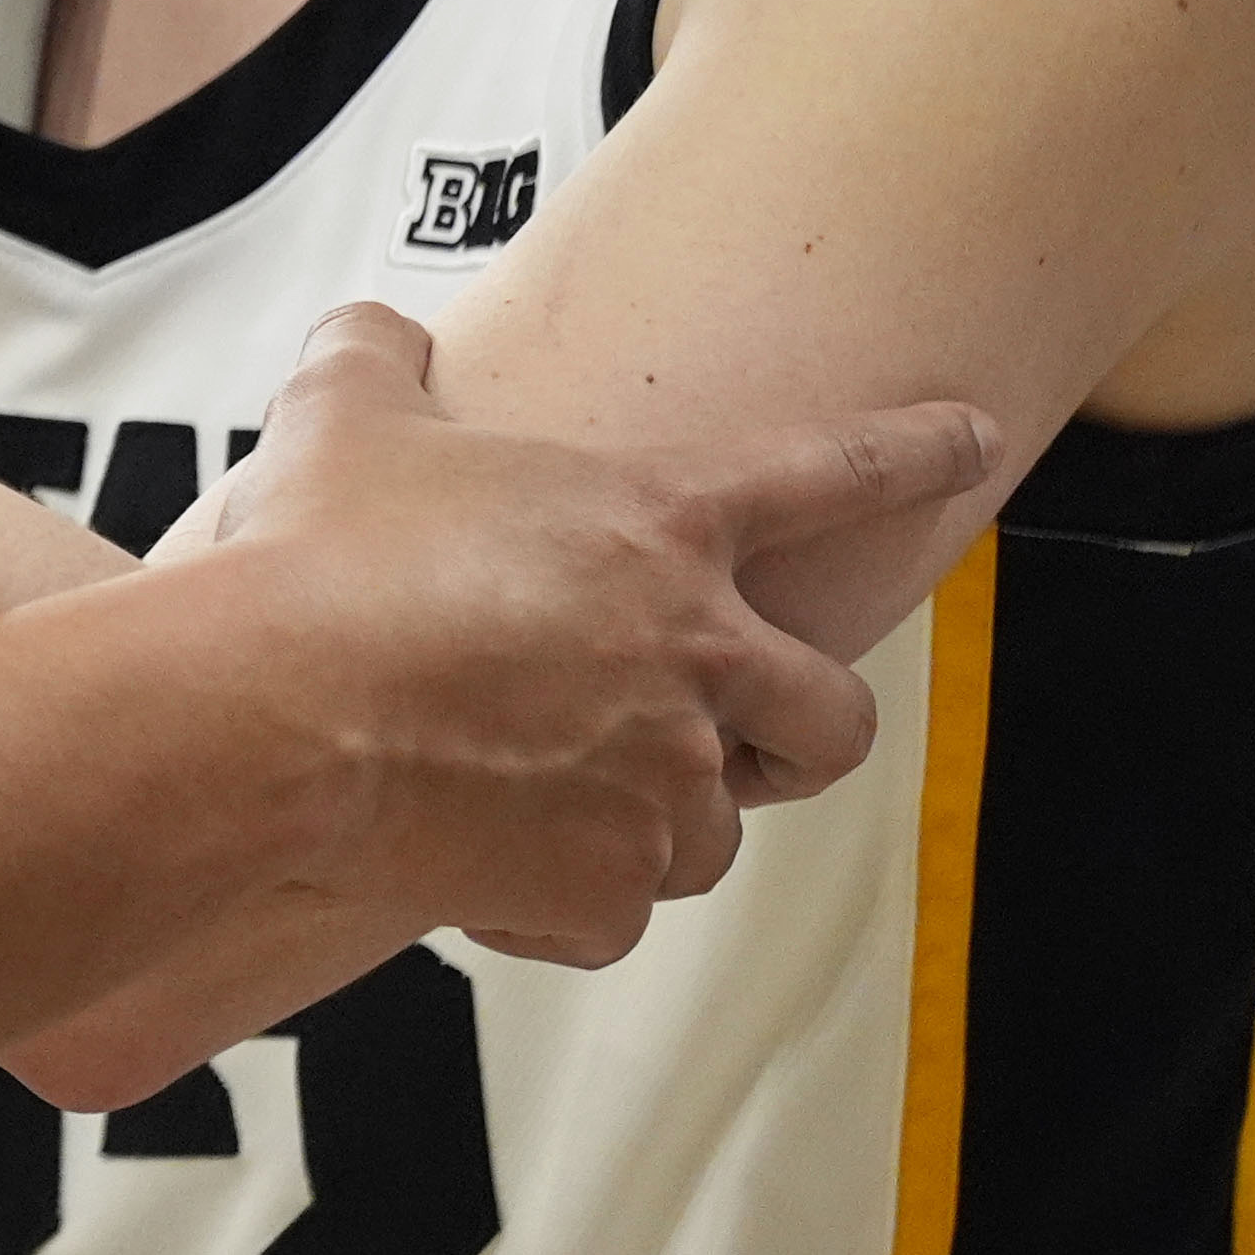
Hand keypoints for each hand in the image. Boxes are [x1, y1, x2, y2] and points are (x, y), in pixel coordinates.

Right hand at [195, 306, 996, 969]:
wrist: (278, 715)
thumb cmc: (316, 558)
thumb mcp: (342, 413)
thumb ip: (379, 360)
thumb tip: (379, 340)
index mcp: (656, 523)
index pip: (828, 470)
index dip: (913, 451)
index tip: (976, 441)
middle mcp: (693, 654)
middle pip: (836, 715)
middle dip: (808, 731)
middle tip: (747, 732)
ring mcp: (662, 781)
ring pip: (717, 831)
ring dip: (659, 820)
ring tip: (555, 798)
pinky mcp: (608, 888)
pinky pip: (612, 914)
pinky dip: (557, 901)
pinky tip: (479, 864)